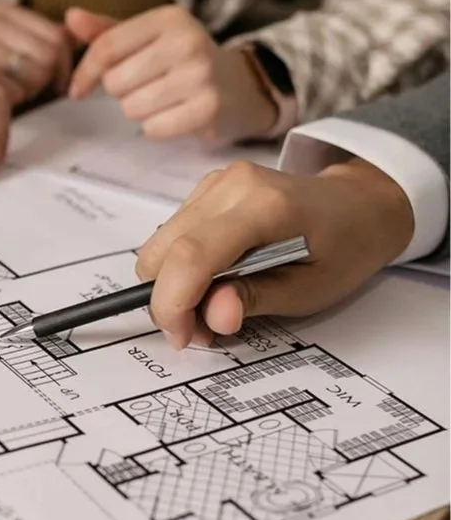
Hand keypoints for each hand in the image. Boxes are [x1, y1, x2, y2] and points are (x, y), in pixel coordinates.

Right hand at [0, 1, 72, 106]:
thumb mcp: (15, 49)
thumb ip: (48, 38)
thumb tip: (83, 26)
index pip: (58, 36)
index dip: (65, 66)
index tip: (55, 83)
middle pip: (50, 55)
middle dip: (47, 81)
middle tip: (29, 91)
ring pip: (35, 75)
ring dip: (28, 93)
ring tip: (10, 93)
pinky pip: (12, 94)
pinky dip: (12, 103)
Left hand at [66, 6, 276, 142]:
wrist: (238, 86)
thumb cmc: (180, 61)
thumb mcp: (147, 39)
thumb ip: (107, 32)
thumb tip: (70, 18)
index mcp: (168, 18)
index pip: (106, 47)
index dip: (85, 72)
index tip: (77, 90)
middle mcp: (187, 41)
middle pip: (116, 81)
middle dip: (121, 91)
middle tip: (144, 87)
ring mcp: (201, 74)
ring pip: (132, 107)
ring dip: (138, 110)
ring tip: (161, 100)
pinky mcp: (209, 107)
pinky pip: (153, 128)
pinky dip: (157, 127)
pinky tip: (173, 115)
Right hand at [134, 158, 413, 347]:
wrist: (359, 204)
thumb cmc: (345, 248)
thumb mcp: (311, 289)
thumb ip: (256, 300)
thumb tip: (213, 316)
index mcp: (265, 208)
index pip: (192, 255)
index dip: (173, 303)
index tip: (183, 337)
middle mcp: (232, 186)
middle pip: (163, 250)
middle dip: (169, 300)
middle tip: (202, 329)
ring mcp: (216, 182)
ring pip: (160, 245)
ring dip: (172, 285)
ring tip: (211, 305)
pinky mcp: (207, 188)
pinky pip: (171, 236)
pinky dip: (179, 267)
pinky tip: (212, 280)